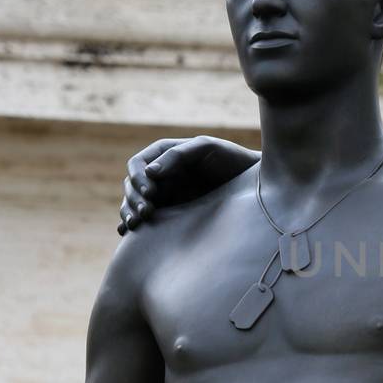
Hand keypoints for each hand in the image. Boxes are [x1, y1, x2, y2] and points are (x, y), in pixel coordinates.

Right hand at [118, 136, 259, 233]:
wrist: (253, 183)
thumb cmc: (231, 159)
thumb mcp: (207, 148)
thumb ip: (179, 155)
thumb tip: (150, 172)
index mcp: (164, 155)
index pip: (138, 165)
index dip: (138, 178)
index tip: (149, 192)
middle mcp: (160, 175)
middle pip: (132, 186)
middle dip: (133, 199)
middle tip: (145, 214)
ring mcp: (164, 194)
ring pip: (134, 204)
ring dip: (130, 213)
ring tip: (135, 226)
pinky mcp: (171, 213)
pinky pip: (147, 219)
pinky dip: (134, 226)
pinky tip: (129, 234)